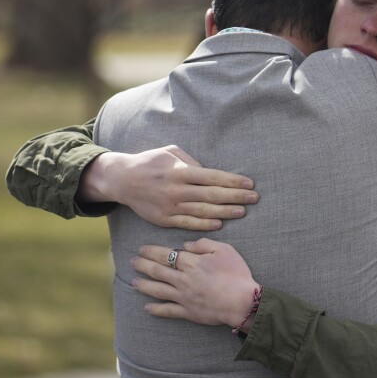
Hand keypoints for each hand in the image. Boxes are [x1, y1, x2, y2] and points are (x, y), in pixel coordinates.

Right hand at [81, 146, 257, 230]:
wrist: (123, 180)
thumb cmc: (151, 162)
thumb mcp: (170, 152)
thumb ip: (192, 161)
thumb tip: (212, 173)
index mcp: (180, 171)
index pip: (212, 177)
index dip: (232, 181)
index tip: (249, 183)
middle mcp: (176, 190)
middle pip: (212, 196)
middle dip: (235, 197)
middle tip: (254, 198)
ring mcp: (170, 206)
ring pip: (202, 211)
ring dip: (225, 212)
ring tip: (242, 212)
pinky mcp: (164, 219)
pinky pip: (189, 223)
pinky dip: (205, 224)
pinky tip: (219, 223)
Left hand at [130, 238, 259, 328]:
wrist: (242, 302)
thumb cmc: (236, 274)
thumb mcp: (225, 250)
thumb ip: (204, 244)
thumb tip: (185, 245)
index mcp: (191, 263)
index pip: (166, 255)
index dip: (152, 251)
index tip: (142, 249)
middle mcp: (183, 279)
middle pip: (158, 271)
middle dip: (143, 265)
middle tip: (132, 262)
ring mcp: (183, 297)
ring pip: (158, 290)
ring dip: (144, 285)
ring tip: (133, 282)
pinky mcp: (188, 312)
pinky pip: (168, 310)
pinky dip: (156, 309)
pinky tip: (147, 307)